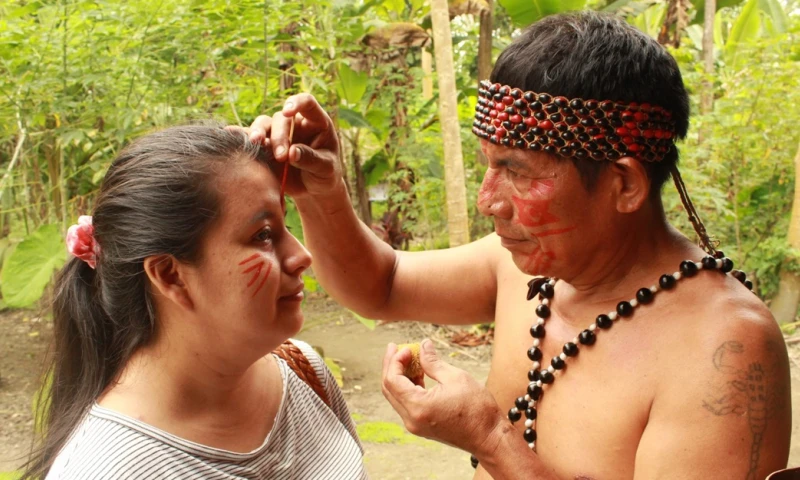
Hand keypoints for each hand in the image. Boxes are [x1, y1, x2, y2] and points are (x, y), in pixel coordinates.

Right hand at [230, 93, 341, 197]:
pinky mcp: (265, 147)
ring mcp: (278, 134)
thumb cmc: (326, 175)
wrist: (314, 190)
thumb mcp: (325, 169)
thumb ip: (310, 159)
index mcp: (315, 122)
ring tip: (256, 145)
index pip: (306, 103)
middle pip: (280, 119)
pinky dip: (240, 137)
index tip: (287, 111)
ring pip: (263, 125)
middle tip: (281, 156)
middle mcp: (295, 124)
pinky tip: (229, 135)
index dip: (296, 103)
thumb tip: (292, 152)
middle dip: (279, 136)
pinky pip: (250, 138)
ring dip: (258, 134)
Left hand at [381, 340, 505, 455]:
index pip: (393, 380)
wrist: (489, 437)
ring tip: (409, 358)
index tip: (407, 348)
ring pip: (396, 397)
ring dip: (399, 376)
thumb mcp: (455, 377)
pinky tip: (418, 374)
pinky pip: (406, 404)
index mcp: (418, 406)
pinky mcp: (421, 427)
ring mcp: (415, 425)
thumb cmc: (477, 409)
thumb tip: (423, 346)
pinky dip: (407, 388)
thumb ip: (433, 362)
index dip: (396, 361)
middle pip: (389, 389)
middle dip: (391, 366)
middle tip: (396, 348)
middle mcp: (411, 419)